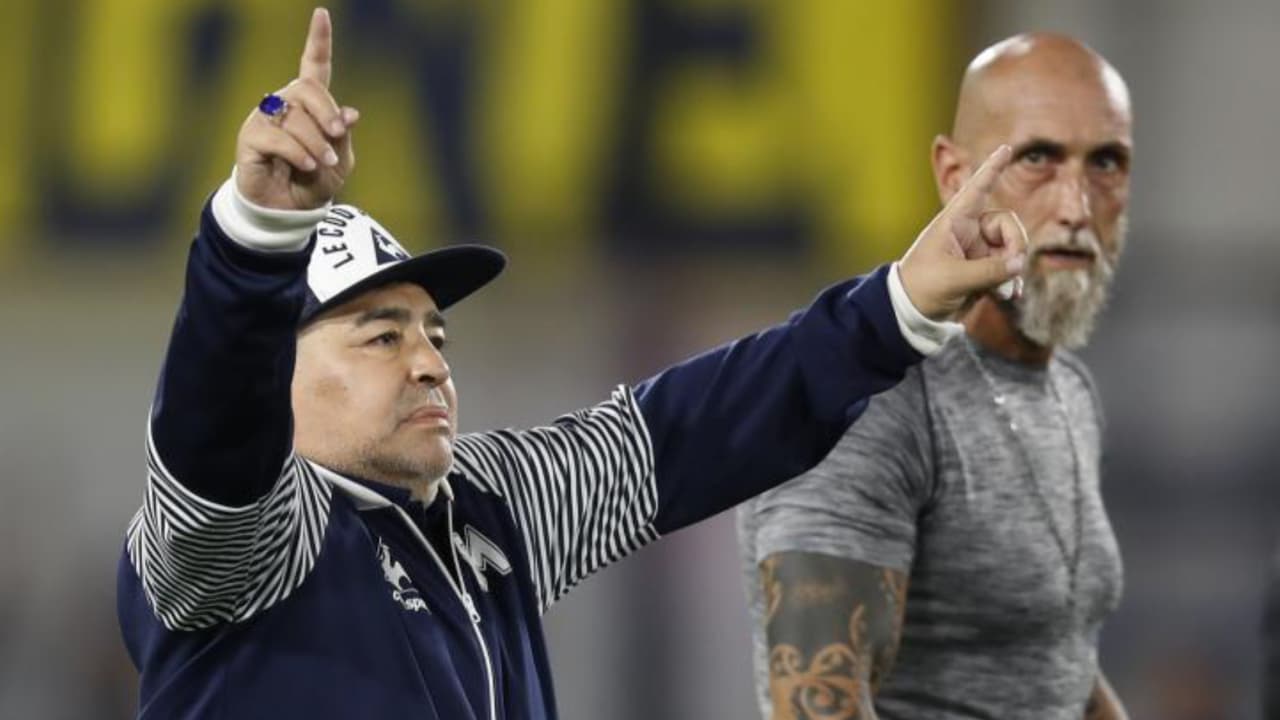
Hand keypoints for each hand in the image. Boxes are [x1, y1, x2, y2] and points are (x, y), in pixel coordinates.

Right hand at [234, 8, 357, 210]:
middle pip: (307, 89)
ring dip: (315, 142)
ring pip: (295, 116)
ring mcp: (265, 118)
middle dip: (327, 112)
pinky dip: (298, 153)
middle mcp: (285, 104)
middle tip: (337, 134)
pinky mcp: (251, 136)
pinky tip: (306, 165)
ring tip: (321, 163)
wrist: (290, 211)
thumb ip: (343, 136)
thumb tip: (349, 113)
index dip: (318, 40)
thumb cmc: (315, 182)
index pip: (314, 66)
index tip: (322, 14)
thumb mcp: (340, 160)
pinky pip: (278, 136)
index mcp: (310, 104)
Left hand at [897, 145, 1027, 319]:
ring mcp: (977, 251)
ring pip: (1011, 249)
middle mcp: (968, 232)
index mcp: (954, 222)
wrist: (911, 314)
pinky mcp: (982, 271)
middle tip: (1013, 267)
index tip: (1006, 148)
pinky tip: (1009, 295)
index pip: (976, 189)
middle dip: (1016, 244)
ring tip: (1004, 291)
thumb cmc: (921, 287)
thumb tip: (1019, 263)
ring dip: (1013, 268)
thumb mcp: (953, 278)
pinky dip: (1010, 281)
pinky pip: (1007, 269)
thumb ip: (988, 270)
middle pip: (1007, 224)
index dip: (991, 169)